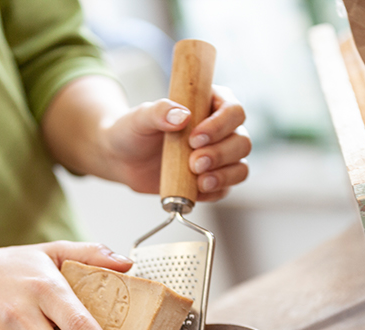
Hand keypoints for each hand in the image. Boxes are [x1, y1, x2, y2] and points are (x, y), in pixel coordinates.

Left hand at [103, 85, 250, 199]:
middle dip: (221, 155)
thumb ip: (159, 111)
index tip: (195, 138)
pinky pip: (226, 189)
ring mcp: (219, 157)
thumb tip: (183, 116)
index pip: (233, 111)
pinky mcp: (211, 180)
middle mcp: (221, 130)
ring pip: (240, 167)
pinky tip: (197, 190)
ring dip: (224, 175)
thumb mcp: (140, 117)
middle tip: (194, 162)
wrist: (122, 158)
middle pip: (241, 142)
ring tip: (200, 181)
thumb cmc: (133, 131)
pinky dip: (216, 191)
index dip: (220, 126)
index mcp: (210, 103)